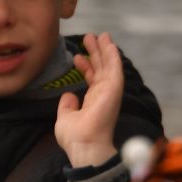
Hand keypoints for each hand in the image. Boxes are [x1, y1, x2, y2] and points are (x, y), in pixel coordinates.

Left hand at [55, 32, 123, 168]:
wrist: (84, 145)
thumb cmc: (75, 137)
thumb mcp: (65, 118)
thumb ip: (67, 106)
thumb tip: (69, 96)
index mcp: (94, 102)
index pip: (91, 80)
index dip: (85, 67)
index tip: (77, 56)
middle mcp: (103, 96)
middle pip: (101, 69)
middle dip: (96, 53)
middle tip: (90, 37)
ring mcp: (110, 92)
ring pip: (109, 66)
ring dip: (105, 50)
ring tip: (100, 35)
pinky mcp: (114, 90)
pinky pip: (115, 69)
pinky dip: (113, 56)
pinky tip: (110, 44)